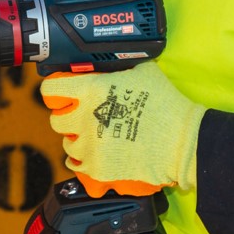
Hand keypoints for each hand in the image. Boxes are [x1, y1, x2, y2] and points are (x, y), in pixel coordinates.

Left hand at [42, 63, 206, 195]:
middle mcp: (84, 118)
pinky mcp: (97, 168)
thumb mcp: (144, 72)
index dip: (55, 90)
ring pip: (67, 144)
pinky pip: (76, 165)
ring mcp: (89, 145)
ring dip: (77, 140)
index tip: (61, 94)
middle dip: (67, 118)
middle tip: (82, 118)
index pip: (52, 89)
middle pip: (56, 120)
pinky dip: (82, 161)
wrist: (181, 141)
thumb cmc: (165, 104)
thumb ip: (122, 68)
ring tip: (94, 138)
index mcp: (90, 90)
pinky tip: (93, 155)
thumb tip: (117, 64)